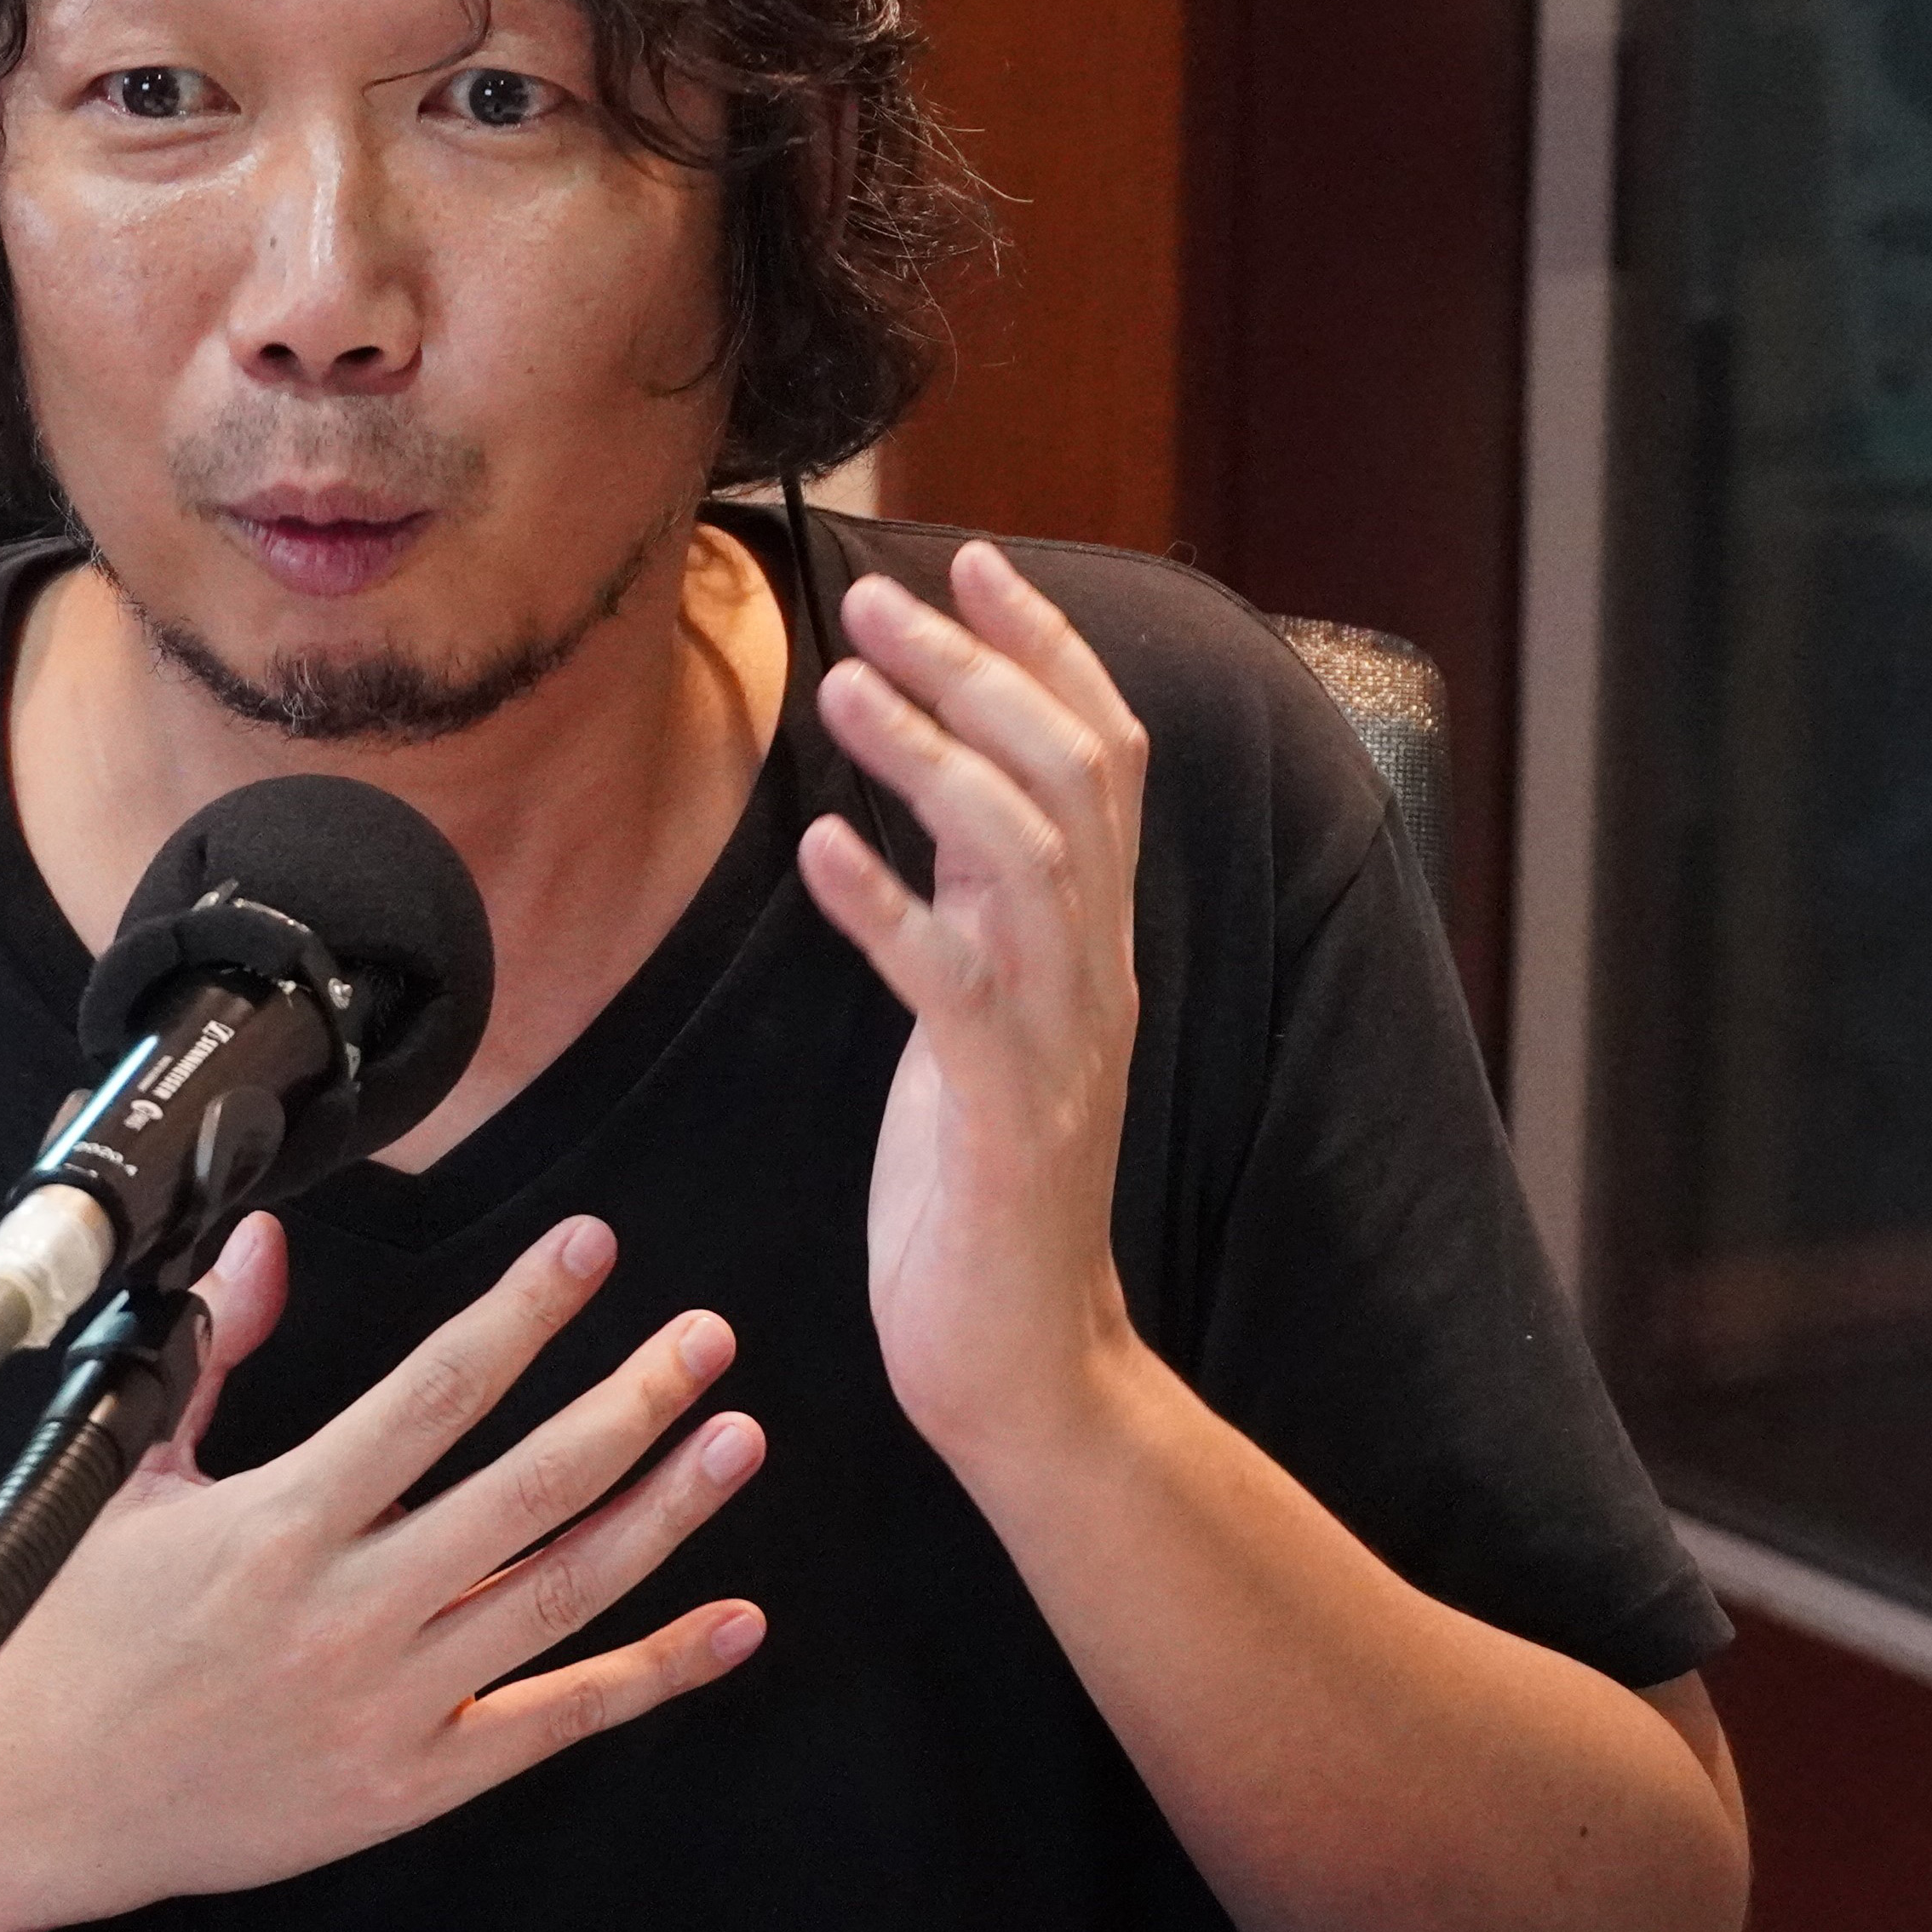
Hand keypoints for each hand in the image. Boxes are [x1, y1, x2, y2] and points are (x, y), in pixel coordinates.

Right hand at [0, 1210, 766, 1931]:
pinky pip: (556, 1721)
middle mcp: (349, 1611)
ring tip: (736, 1439)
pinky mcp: (411, 1784)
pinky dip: (656, 1673)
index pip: (434, 1394)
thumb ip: (219, 1351)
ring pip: (562, 1595)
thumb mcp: (135, 1473)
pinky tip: (732, 1622)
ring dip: (664, 1514)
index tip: (590, 1251)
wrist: (30, 1799)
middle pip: (528, 1490)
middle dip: (633, 1403)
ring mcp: (389, 1703)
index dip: (523, 1314)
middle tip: (707, 1338)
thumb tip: (269, 1245)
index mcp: (283, 1520)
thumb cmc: (75, 1633)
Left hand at [800, 539, 1152, 1458]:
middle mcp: (1095, 976)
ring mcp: (1058, 1045)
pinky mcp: (1003, 1118)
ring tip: (847, 681)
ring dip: (933, 756)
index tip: (978, 561)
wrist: (1024, 1371)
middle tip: (876, 598)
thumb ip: (976, 917)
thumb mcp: (982, 1027)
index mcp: (1093, 948)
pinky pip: (955, 987)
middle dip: (977, 669)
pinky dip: (889, 908)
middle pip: (1071, 775)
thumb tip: (925, 799)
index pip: (1106, 757)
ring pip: (1028, 857)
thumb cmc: (979, 1197)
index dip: (1048, 650)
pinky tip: (824, 847)